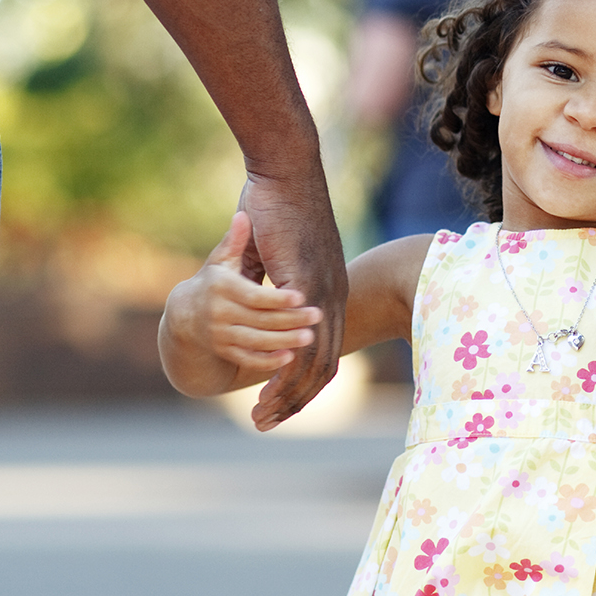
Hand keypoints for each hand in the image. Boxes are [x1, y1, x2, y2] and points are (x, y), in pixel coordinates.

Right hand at [160, 211, 319, 393]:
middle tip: (318, 317)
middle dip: (290, 320)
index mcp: (221, 287)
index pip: (253, 295)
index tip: (302, 296)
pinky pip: (247, 359)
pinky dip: (267, 361)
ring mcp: (220, 335)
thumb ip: (234, 240)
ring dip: (283, 342)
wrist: (186, 315)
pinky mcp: (223, 351)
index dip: (277, 298)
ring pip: (255, 342)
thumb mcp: (220, 260)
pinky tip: (290, 358)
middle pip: (259, 320)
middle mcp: (218, 313)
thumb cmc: (214, 280)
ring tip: (310, 338)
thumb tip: (243, 215)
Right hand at [234, 170, 349, 430]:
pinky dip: (284, 370)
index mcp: (330, 290)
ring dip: (288, 394)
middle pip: (324, 366)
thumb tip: (264, 291)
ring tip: (261, 416)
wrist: (286, 171)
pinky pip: (300, 339)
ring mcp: (323, 292)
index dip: (305, 383)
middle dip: (296, 400)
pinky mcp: (306, 285)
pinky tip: (264, 388)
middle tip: (267, 423)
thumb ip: (271, 278)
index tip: (282, 405)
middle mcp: (334, 296)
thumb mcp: (274, 252)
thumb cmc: (278, 205)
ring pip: (313, 360)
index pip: (327, 352)